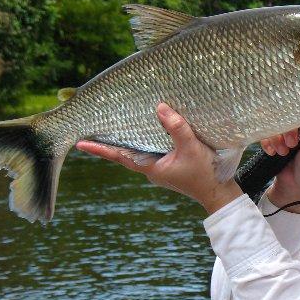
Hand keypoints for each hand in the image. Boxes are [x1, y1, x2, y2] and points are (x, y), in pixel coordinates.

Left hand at [76, 103, 241, 214]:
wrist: (219, 192)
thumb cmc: (204, 173)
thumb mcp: (191, 148)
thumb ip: (176, 128)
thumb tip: (160, 107)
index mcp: (150, 168)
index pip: (119, 156)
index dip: (100, 149)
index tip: (80, 143)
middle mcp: (151, 169)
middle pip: (126, 152)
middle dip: (111, 141)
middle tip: (93, 127)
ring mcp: (161, 169)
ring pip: (140, 151)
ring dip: (128, 140)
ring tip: (115, 126)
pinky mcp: (170, 166)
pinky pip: (152, 151)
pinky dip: (145, 141)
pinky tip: (148, 131)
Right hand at [260, 118, 299, 212]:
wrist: (299, 191)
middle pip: (291, 116)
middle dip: (288, 130)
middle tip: (292, 144)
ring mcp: (289, 134)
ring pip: (277, 124)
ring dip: (277, 138)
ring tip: (284, 152)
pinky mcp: (276, 141)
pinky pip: (266, 134)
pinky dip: (267, 142)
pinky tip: (273, 153)